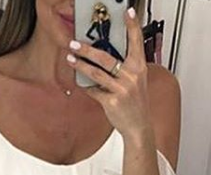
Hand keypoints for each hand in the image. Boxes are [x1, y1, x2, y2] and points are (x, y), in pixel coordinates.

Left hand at [66, 7, 151, 139]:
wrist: (139, 126)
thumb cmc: (135, 103)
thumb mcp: (136, 82)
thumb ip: (125, 68)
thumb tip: (103, 56)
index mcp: (140, 68)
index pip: (137, 42)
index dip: (132, 26)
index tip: (127, 12)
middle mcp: (132, 76)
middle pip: (106, 57)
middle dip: (87, 50)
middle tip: (75, 43)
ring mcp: (122, 89)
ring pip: (96, 73)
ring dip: (80, 65)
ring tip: (70, 58)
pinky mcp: (112, 102)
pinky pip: (93, 90)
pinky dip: (85, 86)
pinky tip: (79, 82)